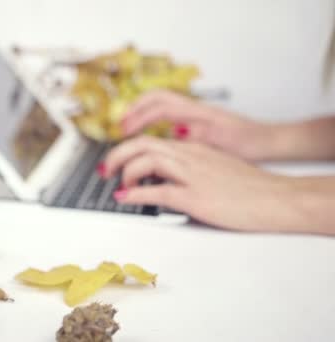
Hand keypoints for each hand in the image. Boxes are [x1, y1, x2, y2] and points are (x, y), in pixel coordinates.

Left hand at [101, 136, 326, 232]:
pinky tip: (125, 198)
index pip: (151, 141)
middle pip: (142, 144)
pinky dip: (136, 194)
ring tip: (118, 184)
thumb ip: (189, 168)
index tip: (116, 162)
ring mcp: (192, 175)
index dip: (126, 149)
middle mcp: (189, 157)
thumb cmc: (249, 187)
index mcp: (192, 149)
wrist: (278, 197)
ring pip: (147, 160)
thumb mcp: (214, 168)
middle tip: (104, 169)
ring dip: (125, 171)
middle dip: (116, 155)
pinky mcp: (197, 196)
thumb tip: (164, 178)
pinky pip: (159, 190)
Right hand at [121, 90, 274, 160]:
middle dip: (134, 108)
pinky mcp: (196, 121)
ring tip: (126, 127)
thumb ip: (200, 135)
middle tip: (119, 125)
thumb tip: (177, 131)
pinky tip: (149, 134)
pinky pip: (167, 113)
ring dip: (141, 111)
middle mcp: (194, 109)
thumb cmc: (250, 143)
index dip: (139, 118)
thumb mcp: (225, 142)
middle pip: (156, 97)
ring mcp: (194, 113)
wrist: (268, 141)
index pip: (160, 108)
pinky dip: (151, 119)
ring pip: (160, 103)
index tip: (125, 130)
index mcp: (198, 113)